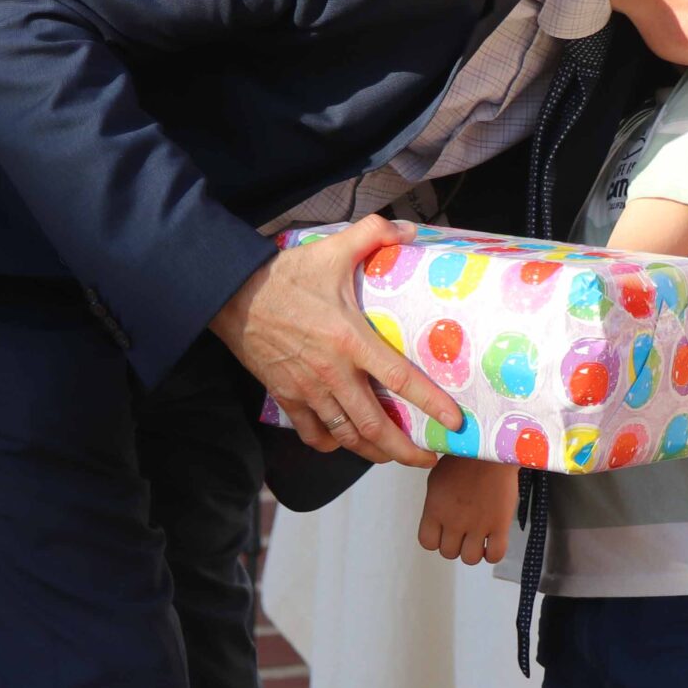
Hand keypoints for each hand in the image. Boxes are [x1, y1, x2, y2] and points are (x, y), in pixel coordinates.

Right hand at [210, 216, 460, 465]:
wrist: (233, 296)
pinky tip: (344, 442)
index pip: (399, 380)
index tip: (453, 423)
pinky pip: (312, 432)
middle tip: (428, 458)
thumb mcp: (332, 250)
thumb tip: (407, 229)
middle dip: (405, 449)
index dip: (430, 404)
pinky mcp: (286, 396)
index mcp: (351, 341)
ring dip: (373, 452)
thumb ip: (372, 235)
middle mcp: (333, 373)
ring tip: (393, 456)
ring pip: (346, 436)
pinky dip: (331, 443)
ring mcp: (308, 390)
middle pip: (374, 426)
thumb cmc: (285, 276)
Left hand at [418, 457, 519, 564]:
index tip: (444, 531)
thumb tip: (436, 517)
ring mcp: (477, 525)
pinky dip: (493, 553)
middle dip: (456, 544)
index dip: (436, 540)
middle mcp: (453, 521)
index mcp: (435, 509)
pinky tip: (493, 541)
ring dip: (474, 551)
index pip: (428, 543)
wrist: (492, 447)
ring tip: (479, 537)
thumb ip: (435, 502)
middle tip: (464, 532)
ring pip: (470, 558)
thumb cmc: (464, 457)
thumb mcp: (437, 478)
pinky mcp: (500, 524)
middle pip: (449, 553)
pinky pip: (495, 554)